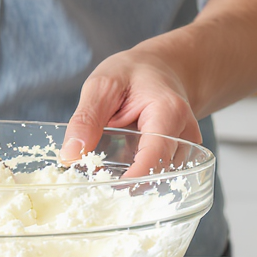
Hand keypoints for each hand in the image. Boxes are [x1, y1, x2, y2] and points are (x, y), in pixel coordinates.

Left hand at [60, 49, 201, 176]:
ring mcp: (187, 148)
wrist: (160, 68)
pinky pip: (160, 175)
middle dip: (128, 184)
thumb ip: (86, 119)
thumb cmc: (132, 72)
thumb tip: (70, 156)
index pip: (154, 158)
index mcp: (168, 113)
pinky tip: (117, 171)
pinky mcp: (179, 157)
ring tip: (104, 172)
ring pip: (161, 179)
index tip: (104, 188)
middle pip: (160, 173)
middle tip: (94, 183)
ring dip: (132, 182)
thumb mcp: (101, 85)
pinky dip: (137, 177)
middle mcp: (186, 134)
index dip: (131, 179)